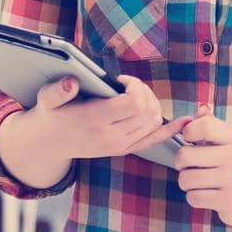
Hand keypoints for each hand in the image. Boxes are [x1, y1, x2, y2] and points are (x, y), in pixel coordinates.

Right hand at [24, 74, 187, 163]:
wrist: (49, 144)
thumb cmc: (51, 115)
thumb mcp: (48, 99)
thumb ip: (59, 90)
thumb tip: (71, 82)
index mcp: (94, 120)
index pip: (134, 103)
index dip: (135, 86)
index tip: (122, 81)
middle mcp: (110, 136)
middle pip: (148, 112)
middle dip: (145, 92)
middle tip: (131, 86)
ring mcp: (119, 146)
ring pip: (153, 123)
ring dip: (152, 104)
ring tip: (136, 95)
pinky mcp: (124, 150)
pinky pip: (153, 141)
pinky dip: (170, 130)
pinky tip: (184, 121)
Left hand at [175, 105, 231, 227]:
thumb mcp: (226, 143)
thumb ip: (211, 124)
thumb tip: (202, 107)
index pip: (204, 125)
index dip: (188, 132)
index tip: (189, 139)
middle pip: (184, 156)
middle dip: (181, 165)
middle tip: (192, 167)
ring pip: (186, 179)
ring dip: (187, 183)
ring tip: (200, 182)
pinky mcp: (228, 200)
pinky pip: (193, 197)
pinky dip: (195, 198)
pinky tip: (208, 195)